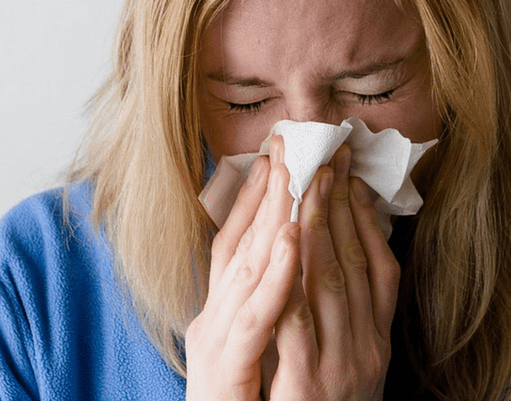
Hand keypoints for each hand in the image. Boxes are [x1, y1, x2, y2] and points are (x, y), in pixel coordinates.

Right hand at [186, 136, 299, 400]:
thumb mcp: (249, 346)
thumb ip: (261, 305)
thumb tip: (286, 258)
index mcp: (220, 311)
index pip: (235, 240)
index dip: (254, 195)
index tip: (277, 152)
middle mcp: (214, 319)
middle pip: (243, 242)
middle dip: (271, 189)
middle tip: (291, 139)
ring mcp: (218, 343)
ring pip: (250, 265)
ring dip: (275, 213)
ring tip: (296, 167)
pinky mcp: (225, 370)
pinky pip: (258, 315)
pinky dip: (276, 273)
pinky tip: (294, 236)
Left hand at [265, 144, 400, 400]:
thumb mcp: (350, 361)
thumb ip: (351, 314)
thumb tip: (346, 252)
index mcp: (377, 339)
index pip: (378, 265)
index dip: (362, 216)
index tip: (347, 173)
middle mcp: (367, 348)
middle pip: (353, 262)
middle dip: (336, 205)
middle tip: (324, 156)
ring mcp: (340, 366)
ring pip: (330, 281)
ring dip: (316, 226)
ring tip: (305, 179)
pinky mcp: (308, 388)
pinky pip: (297, 323)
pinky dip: (291, 278)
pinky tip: (283, 240)